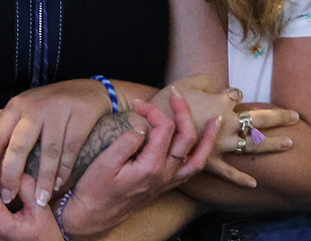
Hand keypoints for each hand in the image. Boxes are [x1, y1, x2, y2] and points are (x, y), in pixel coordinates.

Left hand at [0, 79, 111, 206]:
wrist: (88, 91)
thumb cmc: (47, 104)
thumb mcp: (18, 108)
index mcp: (15, 107)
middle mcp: (34, 107)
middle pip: (19, 145)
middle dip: (12, 174)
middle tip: (8, 197)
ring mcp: (58, 112)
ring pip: (48, 151)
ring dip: (43, 179)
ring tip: (39, 200)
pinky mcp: (79, 118)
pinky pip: (70, 149)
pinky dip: (64, 170)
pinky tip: (60, 184)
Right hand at [56, 95, 217, 237]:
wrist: (95, 215)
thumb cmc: (96, 189)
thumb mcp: (105, 162)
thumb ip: (126, 141)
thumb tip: (142, 125)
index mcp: (150, 166)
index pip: (164, 128)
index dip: (153, 110)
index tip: (138, 104)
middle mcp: (164, 175)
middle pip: (186, 138)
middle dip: (183, 112)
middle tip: (176, 94)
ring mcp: (167, 182)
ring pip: (197, 158)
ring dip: (207, 138)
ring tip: (215, 121)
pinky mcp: (165, 186)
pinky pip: (191, 170)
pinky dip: (200, 155)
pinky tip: (201, 146)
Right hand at [156, 79, 297, 186]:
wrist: (151, 129)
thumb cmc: (165, 104)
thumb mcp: (183, 84)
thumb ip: (201, 80)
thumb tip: (210, 81)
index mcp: (219, 102)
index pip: (236, 95)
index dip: (236, 94)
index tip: (235, 95)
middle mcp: (226, 123)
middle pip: (258, 118)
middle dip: (278, 116)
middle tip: (295, 115)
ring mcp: (220, 144)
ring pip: (252, 145)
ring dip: (272, 144)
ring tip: (290, 143)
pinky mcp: (209, 162)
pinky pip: (229, 173)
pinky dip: (241, 179)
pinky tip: (254, 184)